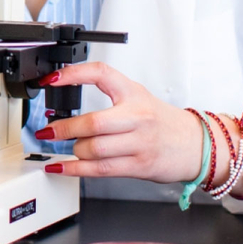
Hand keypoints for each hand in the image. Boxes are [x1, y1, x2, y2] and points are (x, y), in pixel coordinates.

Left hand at [35, 62, 204, 183]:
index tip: (52, 79)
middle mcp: (137, 116)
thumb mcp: (137, 97)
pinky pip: (100, 169)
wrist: (195, 145)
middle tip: (47, 130)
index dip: (74, 74)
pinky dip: (75, 170)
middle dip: (64, 128)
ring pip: (94, 148)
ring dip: (73, 150)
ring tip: (66, 147)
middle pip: (93, 123)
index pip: (101, 74)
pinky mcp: (139, 165)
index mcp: (133, 93)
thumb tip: (66, 94)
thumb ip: (108, 94)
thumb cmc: (161, 121)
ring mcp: (139, 143)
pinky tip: (61, 167)